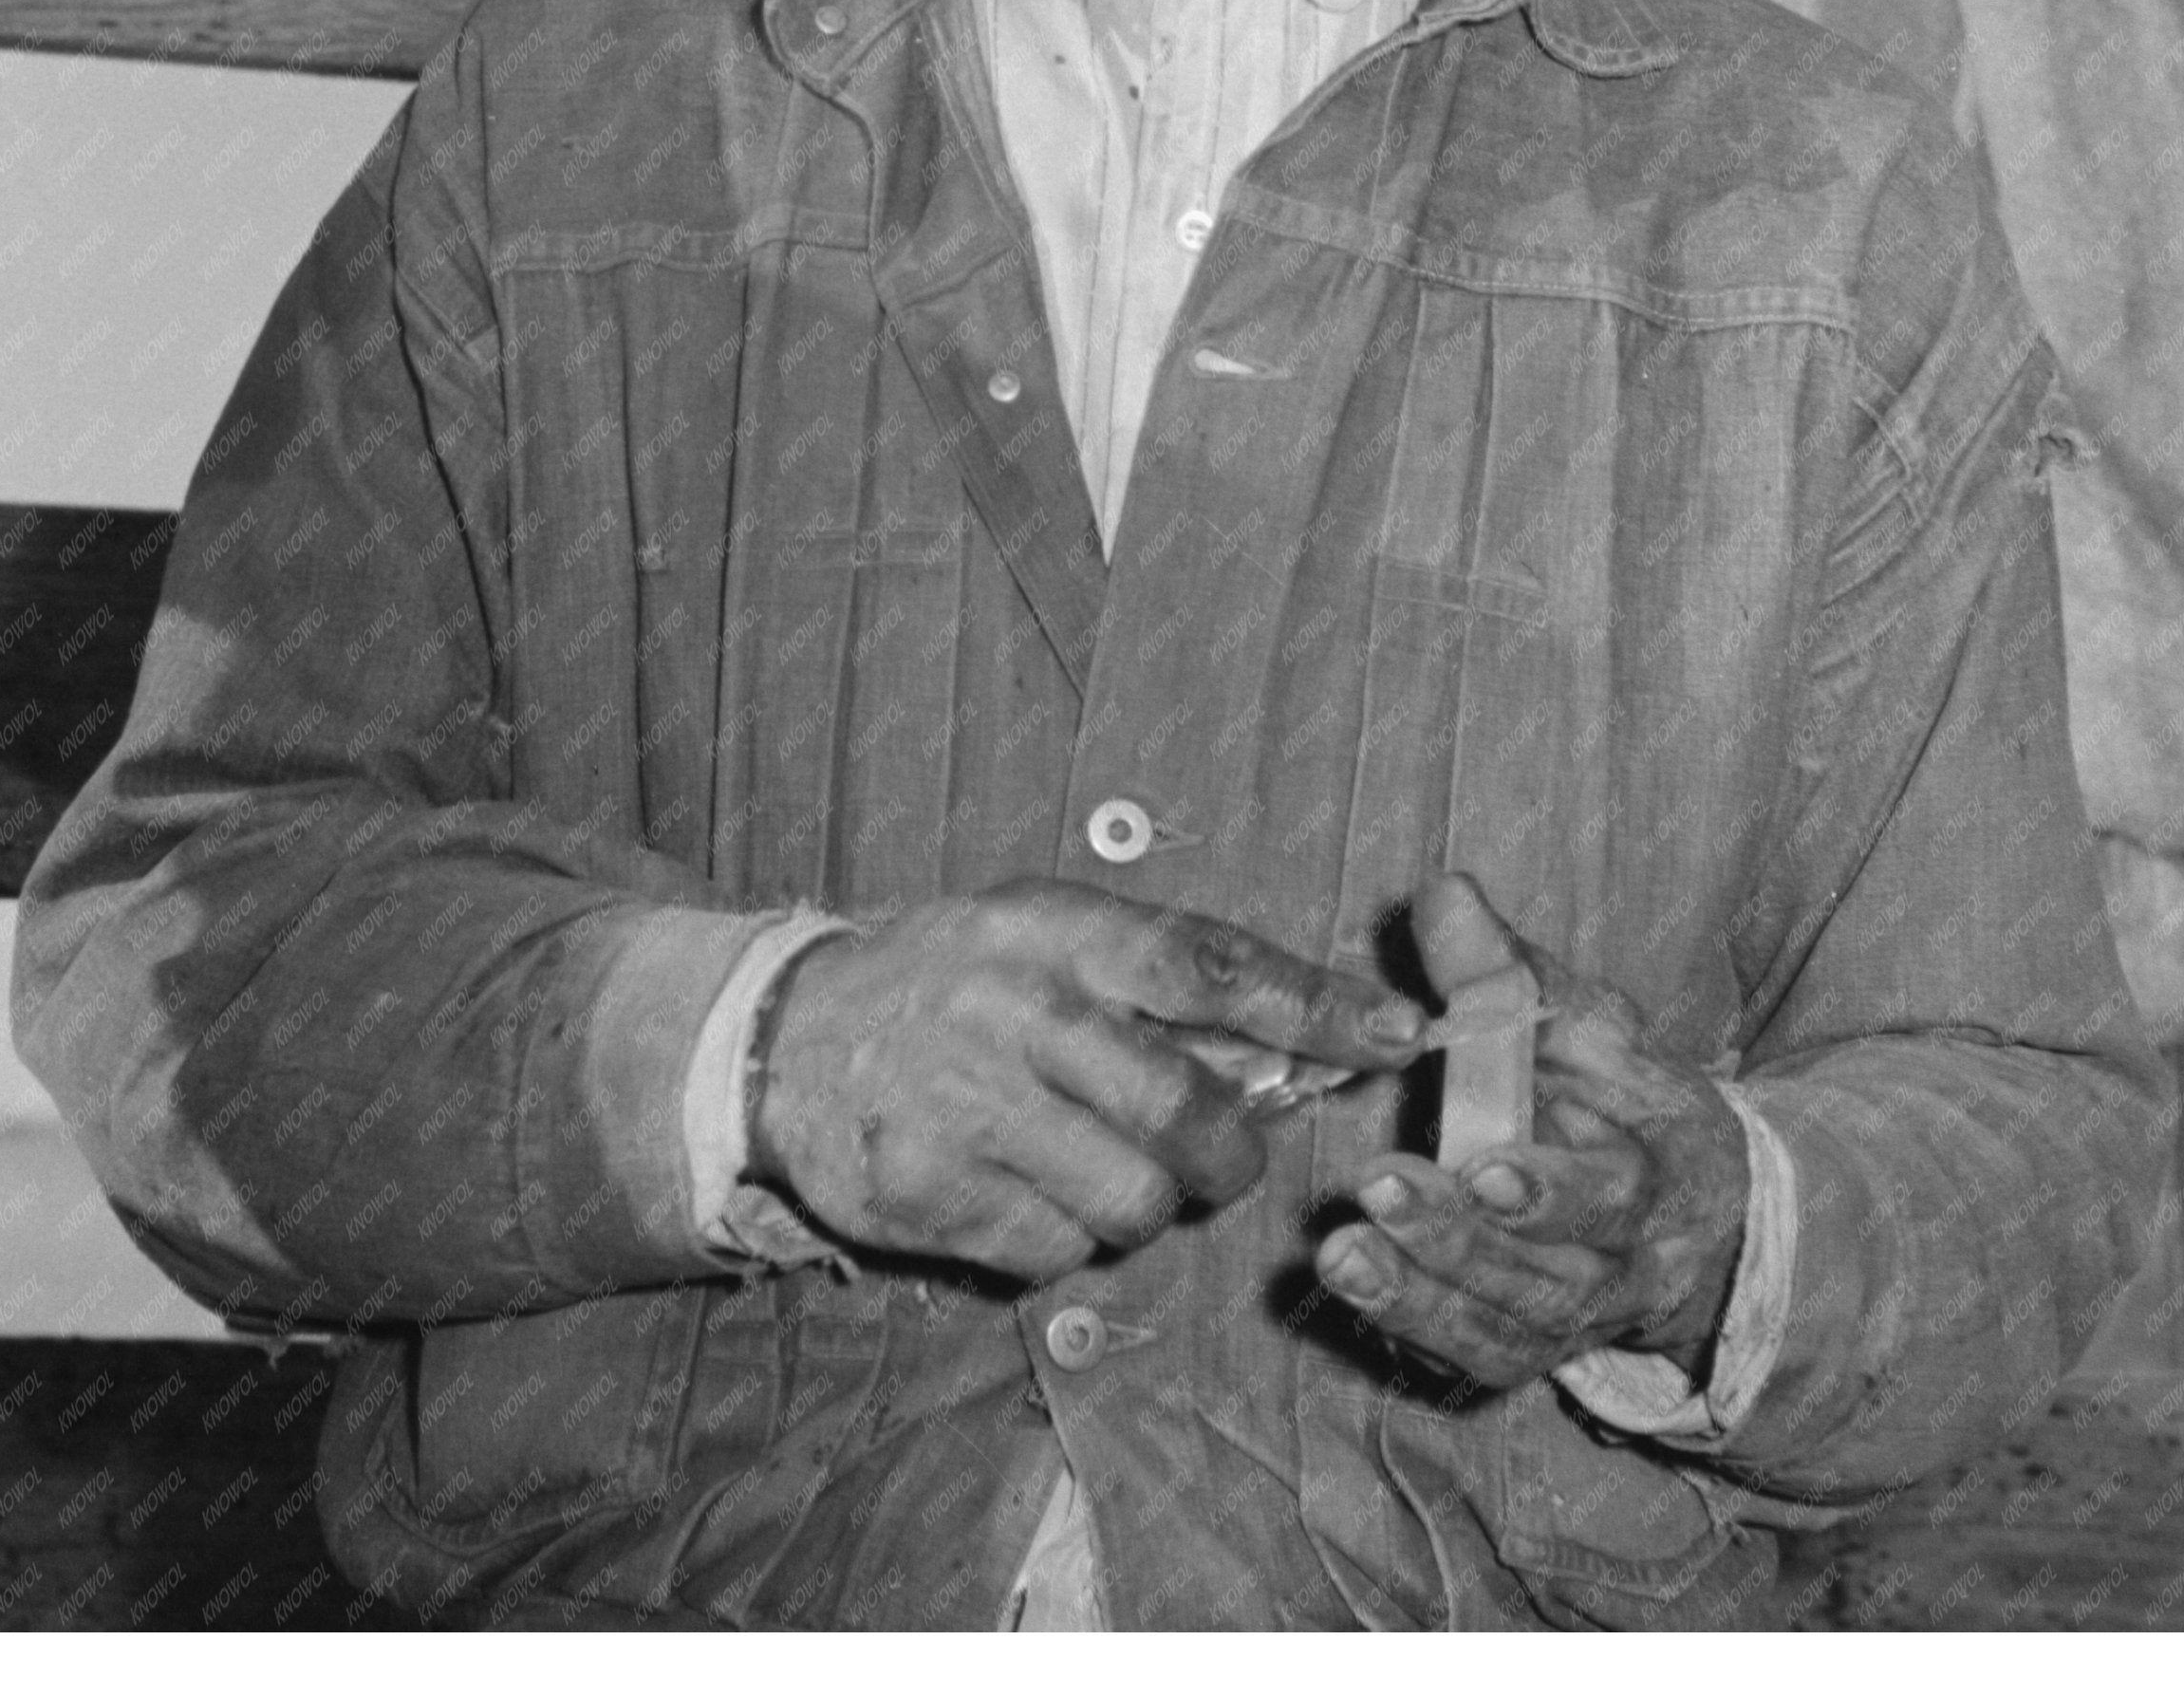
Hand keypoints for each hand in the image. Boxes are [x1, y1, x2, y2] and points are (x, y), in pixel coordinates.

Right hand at [749, 878, 1424, 1279]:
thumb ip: (1156, 980)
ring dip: (1142, 1202)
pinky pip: (1057, 1251)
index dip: (1314, 1004)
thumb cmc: (954, 982)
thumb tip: (1296, 1048)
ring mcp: (969, 1107)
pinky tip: (1025, 1188)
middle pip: (1186, 1111)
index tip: (1396, 1035)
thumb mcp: (1046, 936)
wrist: (787, 1037)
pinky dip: (1064, 1237)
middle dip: (1230, 1154)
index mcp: (1056, 931)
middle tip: (1221, 1157)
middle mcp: (1017, 1012)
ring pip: (1133, 1200)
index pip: (1209, 966)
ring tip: (1096, 1163)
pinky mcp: (930, 1195)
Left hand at [1315, 874, 1748, 1394]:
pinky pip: (1472, 1359)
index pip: (1614, 1195)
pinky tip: (1357, 1289)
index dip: (1552, 1189)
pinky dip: (1414, 1331)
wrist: (1691, 1218)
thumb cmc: (1623, 1097)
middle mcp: (1624, 1270)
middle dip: (1463, 1241)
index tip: (1481, 1165)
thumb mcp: (1585, 1021)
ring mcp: (1574, 1324)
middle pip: (1550, 1279)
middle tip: (1382, 1189)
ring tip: (1342, 1253)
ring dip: (1419, 1294)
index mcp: (1658, 1178)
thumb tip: (1440, 892)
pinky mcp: (1525, 1351)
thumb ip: (1510, 971)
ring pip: (1504, 1330)